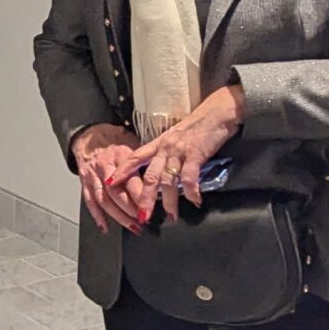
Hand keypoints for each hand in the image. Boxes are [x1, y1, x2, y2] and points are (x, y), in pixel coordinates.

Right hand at [70, 123, 152, 234]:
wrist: (92, 134)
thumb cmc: (117, 141)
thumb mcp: (135, 146)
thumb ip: (145, 164)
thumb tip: (165, 182)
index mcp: (120, 156)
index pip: (131, 179)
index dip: (141, 195)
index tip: (151, 206)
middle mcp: (104, 165)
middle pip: (115, 192)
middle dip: (129, 208)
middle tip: (143, 219)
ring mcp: (92, 174)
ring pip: (103, 199)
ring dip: (117, 216)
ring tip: (132, 226)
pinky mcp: (84, 181)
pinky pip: (89, 201)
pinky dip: (97, 215)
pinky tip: (105, 226)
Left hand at [112, 86, 246, 222]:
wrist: (217, 113)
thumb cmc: (198, 127)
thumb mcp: (175, 138)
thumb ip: (166, 153)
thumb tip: (160, 171)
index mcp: (158, 144)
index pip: (134, 157)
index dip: (122, 171)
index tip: (111, 184)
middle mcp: (165, 148)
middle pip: (149, 176)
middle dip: (145, 198)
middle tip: (142, 216)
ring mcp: (179, 151)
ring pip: (168, 180)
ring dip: (169, 201)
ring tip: (171, 215)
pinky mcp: (195, 154)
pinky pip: (189, 177)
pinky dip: (191, 191)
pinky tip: (195, 201)